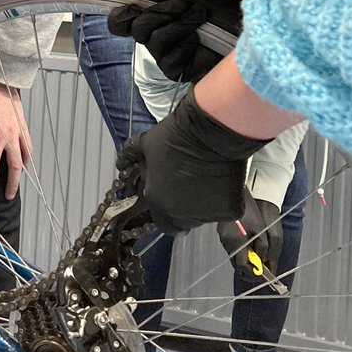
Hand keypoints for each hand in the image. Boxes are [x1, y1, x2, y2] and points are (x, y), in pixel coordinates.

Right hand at [107, 0, 233, 82]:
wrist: (243, 30)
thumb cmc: (217, 7)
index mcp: (151, 16)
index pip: (119, 22)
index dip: (119, 17)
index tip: (132, 6)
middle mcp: (152, 36)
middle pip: (137, 28)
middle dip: (159, 12)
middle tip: (183, 3)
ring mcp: (163, 55)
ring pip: (155, 40)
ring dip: (180, 23)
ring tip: (201, 14)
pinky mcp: (176, 70)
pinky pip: (171, 59)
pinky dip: (187, 44)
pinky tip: (201, 39)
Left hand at [116, 86, 269, 234]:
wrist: (211, 130)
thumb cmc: (176, 136)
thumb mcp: (144, 143)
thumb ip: (129, 157)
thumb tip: (121, 164)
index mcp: (158, 202)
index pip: (160, 220)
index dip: (164, 208)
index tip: (170, 196)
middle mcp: (182, 215)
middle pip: (182, 222)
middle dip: (183, 207)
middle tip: (189, 186)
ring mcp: (208, 215)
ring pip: (204, 217)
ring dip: (202, 204)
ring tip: (205, 179)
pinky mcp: (230, 210)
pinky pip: (225, 210)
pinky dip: (223, 198)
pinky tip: (221, 180)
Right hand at [218, 193, 282, 277]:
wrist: (233, 193)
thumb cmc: (249, 211)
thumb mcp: (260, 229)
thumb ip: (262, 247)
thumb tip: (262, 261)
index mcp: (237, 243)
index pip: (242, 266)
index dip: (252, 273)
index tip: (260, 274)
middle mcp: (227, 243)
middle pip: (236, 263)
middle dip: (248, 267)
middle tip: (259, 266)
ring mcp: (222, 237)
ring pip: (233, 254)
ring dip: (243, 257)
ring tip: (255, 253)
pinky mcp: (221, 232)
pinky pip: (231, 245)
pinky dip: (239, 248)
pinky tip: (246, 241)